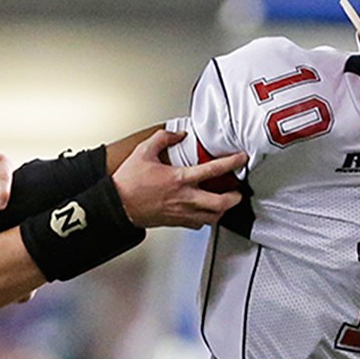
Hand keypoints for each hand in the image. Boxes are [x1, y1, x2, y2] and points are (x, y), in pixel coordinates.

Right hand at [112, 129, 246, 228]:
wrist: (117, 206)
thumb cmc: (128, 184)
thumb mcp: (143, 152)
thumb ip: (163, 138)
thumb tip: (178, 134)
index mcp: (179, 179)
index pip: (212, 170)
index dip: (231, 163)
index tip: (241, 158)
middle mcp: (184, 199)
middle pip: (220, 203)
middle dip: (235, 198)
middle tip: (238, 191)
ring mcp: (181, 213)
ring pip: (212, 218)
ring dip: (223, 210)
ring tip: (225, 202)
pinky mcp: (176, 222)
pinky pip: (199, 224)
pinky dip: (207, 218)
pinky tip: (205, 211)